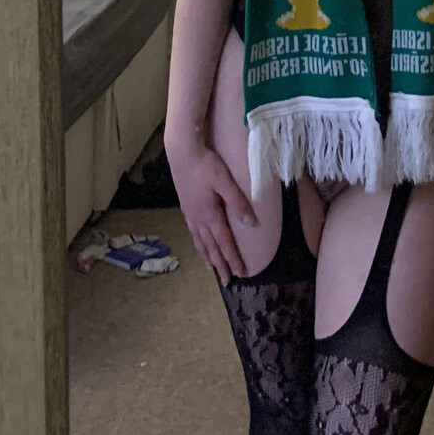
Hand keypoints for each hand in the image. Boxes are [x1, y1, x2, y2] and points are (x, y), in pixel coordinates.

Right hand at [164, 138, 256, 285]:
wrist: (182, 152)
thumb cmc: (205, 164)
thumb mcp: (224, 181)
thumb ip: (238, 202)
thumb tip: (251, 223)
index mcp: (209, 214)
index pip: (224, 242)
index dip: (233, 258)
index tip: (240, 273)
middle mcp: (198, 219)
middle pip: (211, 247)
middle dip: (220, 264)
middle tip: (227, 281)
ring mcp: (190, 214)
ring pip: (200, 242)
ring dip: (208, 256)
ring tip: (212, 268)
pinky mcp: (186, 207)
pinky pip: (194, 232)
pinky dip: (199, 243)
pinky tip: (200, 243)